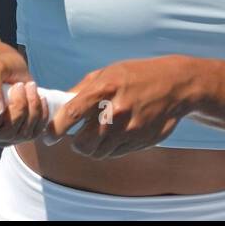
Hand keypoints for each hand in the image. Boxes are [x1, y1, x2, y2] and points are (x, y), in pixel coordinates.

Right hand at [0, 47, 49, 146]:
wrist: (10, 69)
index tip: (6, 93)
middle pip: (5, 133)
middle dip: (19, 107)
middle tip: (20, 85)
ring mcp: (3, 138)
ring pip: (22, 134)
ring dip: (32, 106)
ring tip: (30, 86)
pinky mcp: (20, 136)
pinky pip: (35, 132)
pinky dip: (41, 113)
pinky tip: (39, 98)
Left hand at [45, 55, 199, 159]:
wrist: (176, 85)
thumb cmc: (137, 75)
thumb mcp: (109, 72)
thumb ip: (83, 89)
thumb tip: (60, 104)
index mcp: (105, 88)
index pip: (72, 113)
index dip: (55, 128)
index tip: (48, 136)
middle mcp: (117, 110)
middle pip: (83, 142)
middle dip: (76, 143)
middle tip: (76, 137)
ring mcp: (130, 128)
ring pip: (98, 152)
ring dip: (92, 148)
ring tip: (96, 137)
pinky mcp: (141, 141)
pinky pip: (115, 153)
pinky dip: (109, 149)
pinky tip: (114, 136)